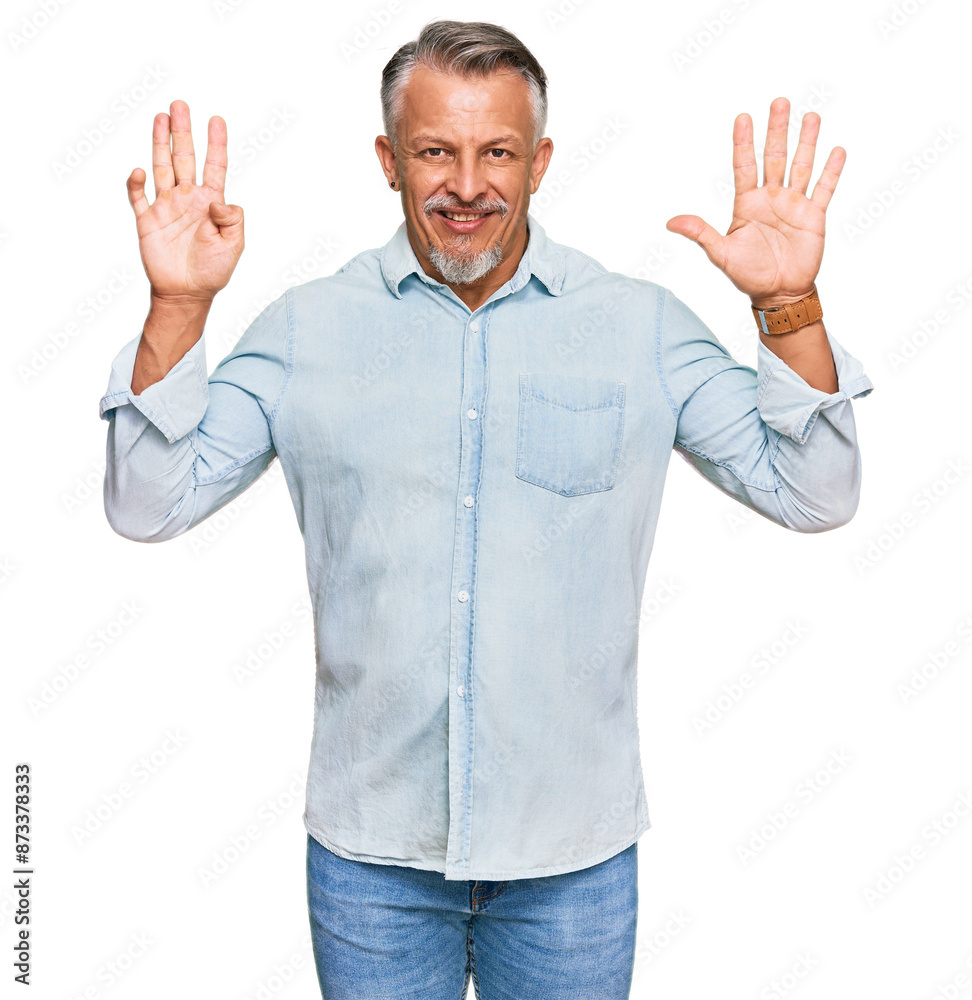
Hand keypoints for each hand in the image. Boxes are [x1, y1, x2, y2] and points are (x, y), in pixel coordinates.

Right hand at [127, 100, 243, 303]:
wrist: (187, 294)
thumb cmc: (213, 271)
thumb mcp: (234, 245)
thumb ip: (232, 220)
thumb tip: (220, 201)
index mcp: (211, 203)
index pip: (215, 167)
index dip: (216, 144)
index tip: (216, 120)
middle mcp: (188, 199)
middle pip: (184, 158)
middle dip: (183, 132)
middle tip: (180, 105)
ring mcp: (166, 207)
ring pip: (162, 167)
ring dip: (160, 143)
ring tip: (161, 117)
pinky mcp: (147, 220)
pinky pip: (138, 197)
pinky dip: (136, 183)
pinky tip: (139, 170)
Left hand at [666, 97, 844, 308]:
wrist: (778, 293)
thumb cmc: (748, 275)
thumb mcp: (721, 254)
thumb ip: (700, 233)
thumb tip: (671, 223)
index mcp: (747, 204)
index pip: (744, 165)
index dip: (744, 142)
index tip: (743, 116)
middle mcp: (771, 198)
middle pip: (774, 156)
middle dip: (776, 130)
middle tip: (779, 102)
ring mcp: (794, 205)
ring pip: (801, 165)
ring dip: (806, 141)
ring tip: (810, 115)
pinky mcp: (814, 216)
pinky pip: (824, 189)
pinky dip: (831, 171)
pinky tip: (837, 150)